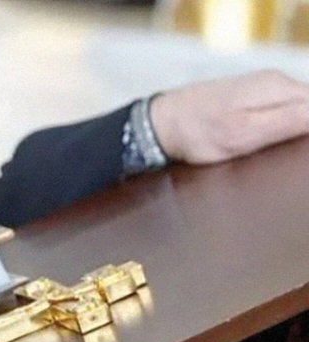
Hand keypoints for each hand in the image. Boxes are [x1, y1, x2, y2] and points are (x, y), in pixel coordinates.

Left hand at [150, 70, 308, 164]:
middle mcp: (276, 80)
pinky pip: (283, 108)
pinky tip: (268, 139)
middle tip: (276, 148)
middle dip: (304, 130)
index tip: (295, 148)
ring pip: (299, 106)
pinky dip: (281, 125)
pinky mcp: (253, 96)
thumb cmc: (197, 132)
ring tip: (270, 146)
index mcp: (279, 87)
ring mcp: (265, 86)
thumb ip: (288, 122)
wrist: (160, 123)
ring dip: (296, 129)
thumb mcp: (244, 133)